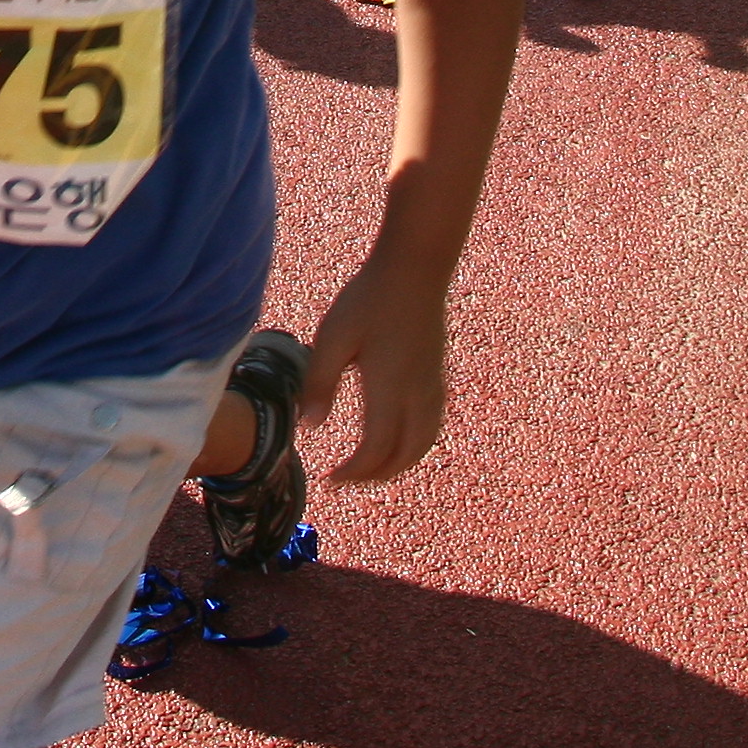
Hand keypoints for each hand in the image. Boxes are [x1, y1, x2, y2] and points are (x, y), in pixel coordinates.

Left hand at [299, 248, 452, 484]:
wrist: (414, 268)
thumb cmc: (369, 299)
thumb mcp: (332, 337)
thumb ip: (319, 383)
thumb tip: (310, 426)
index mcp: (389, 390)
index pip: (375, 450)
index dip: (353, 473)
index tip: (330, 479)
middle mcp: (416, 395)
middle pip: (404, 456)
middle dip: (375, 476)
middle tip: (347, 479)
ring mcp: (431, 386)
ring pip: (423, 444)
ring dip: (397, 464)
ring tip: (369, 467)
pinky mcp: (437, 376)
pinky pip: (431, 426)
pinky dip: (413, 445)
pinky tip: (395, 438)